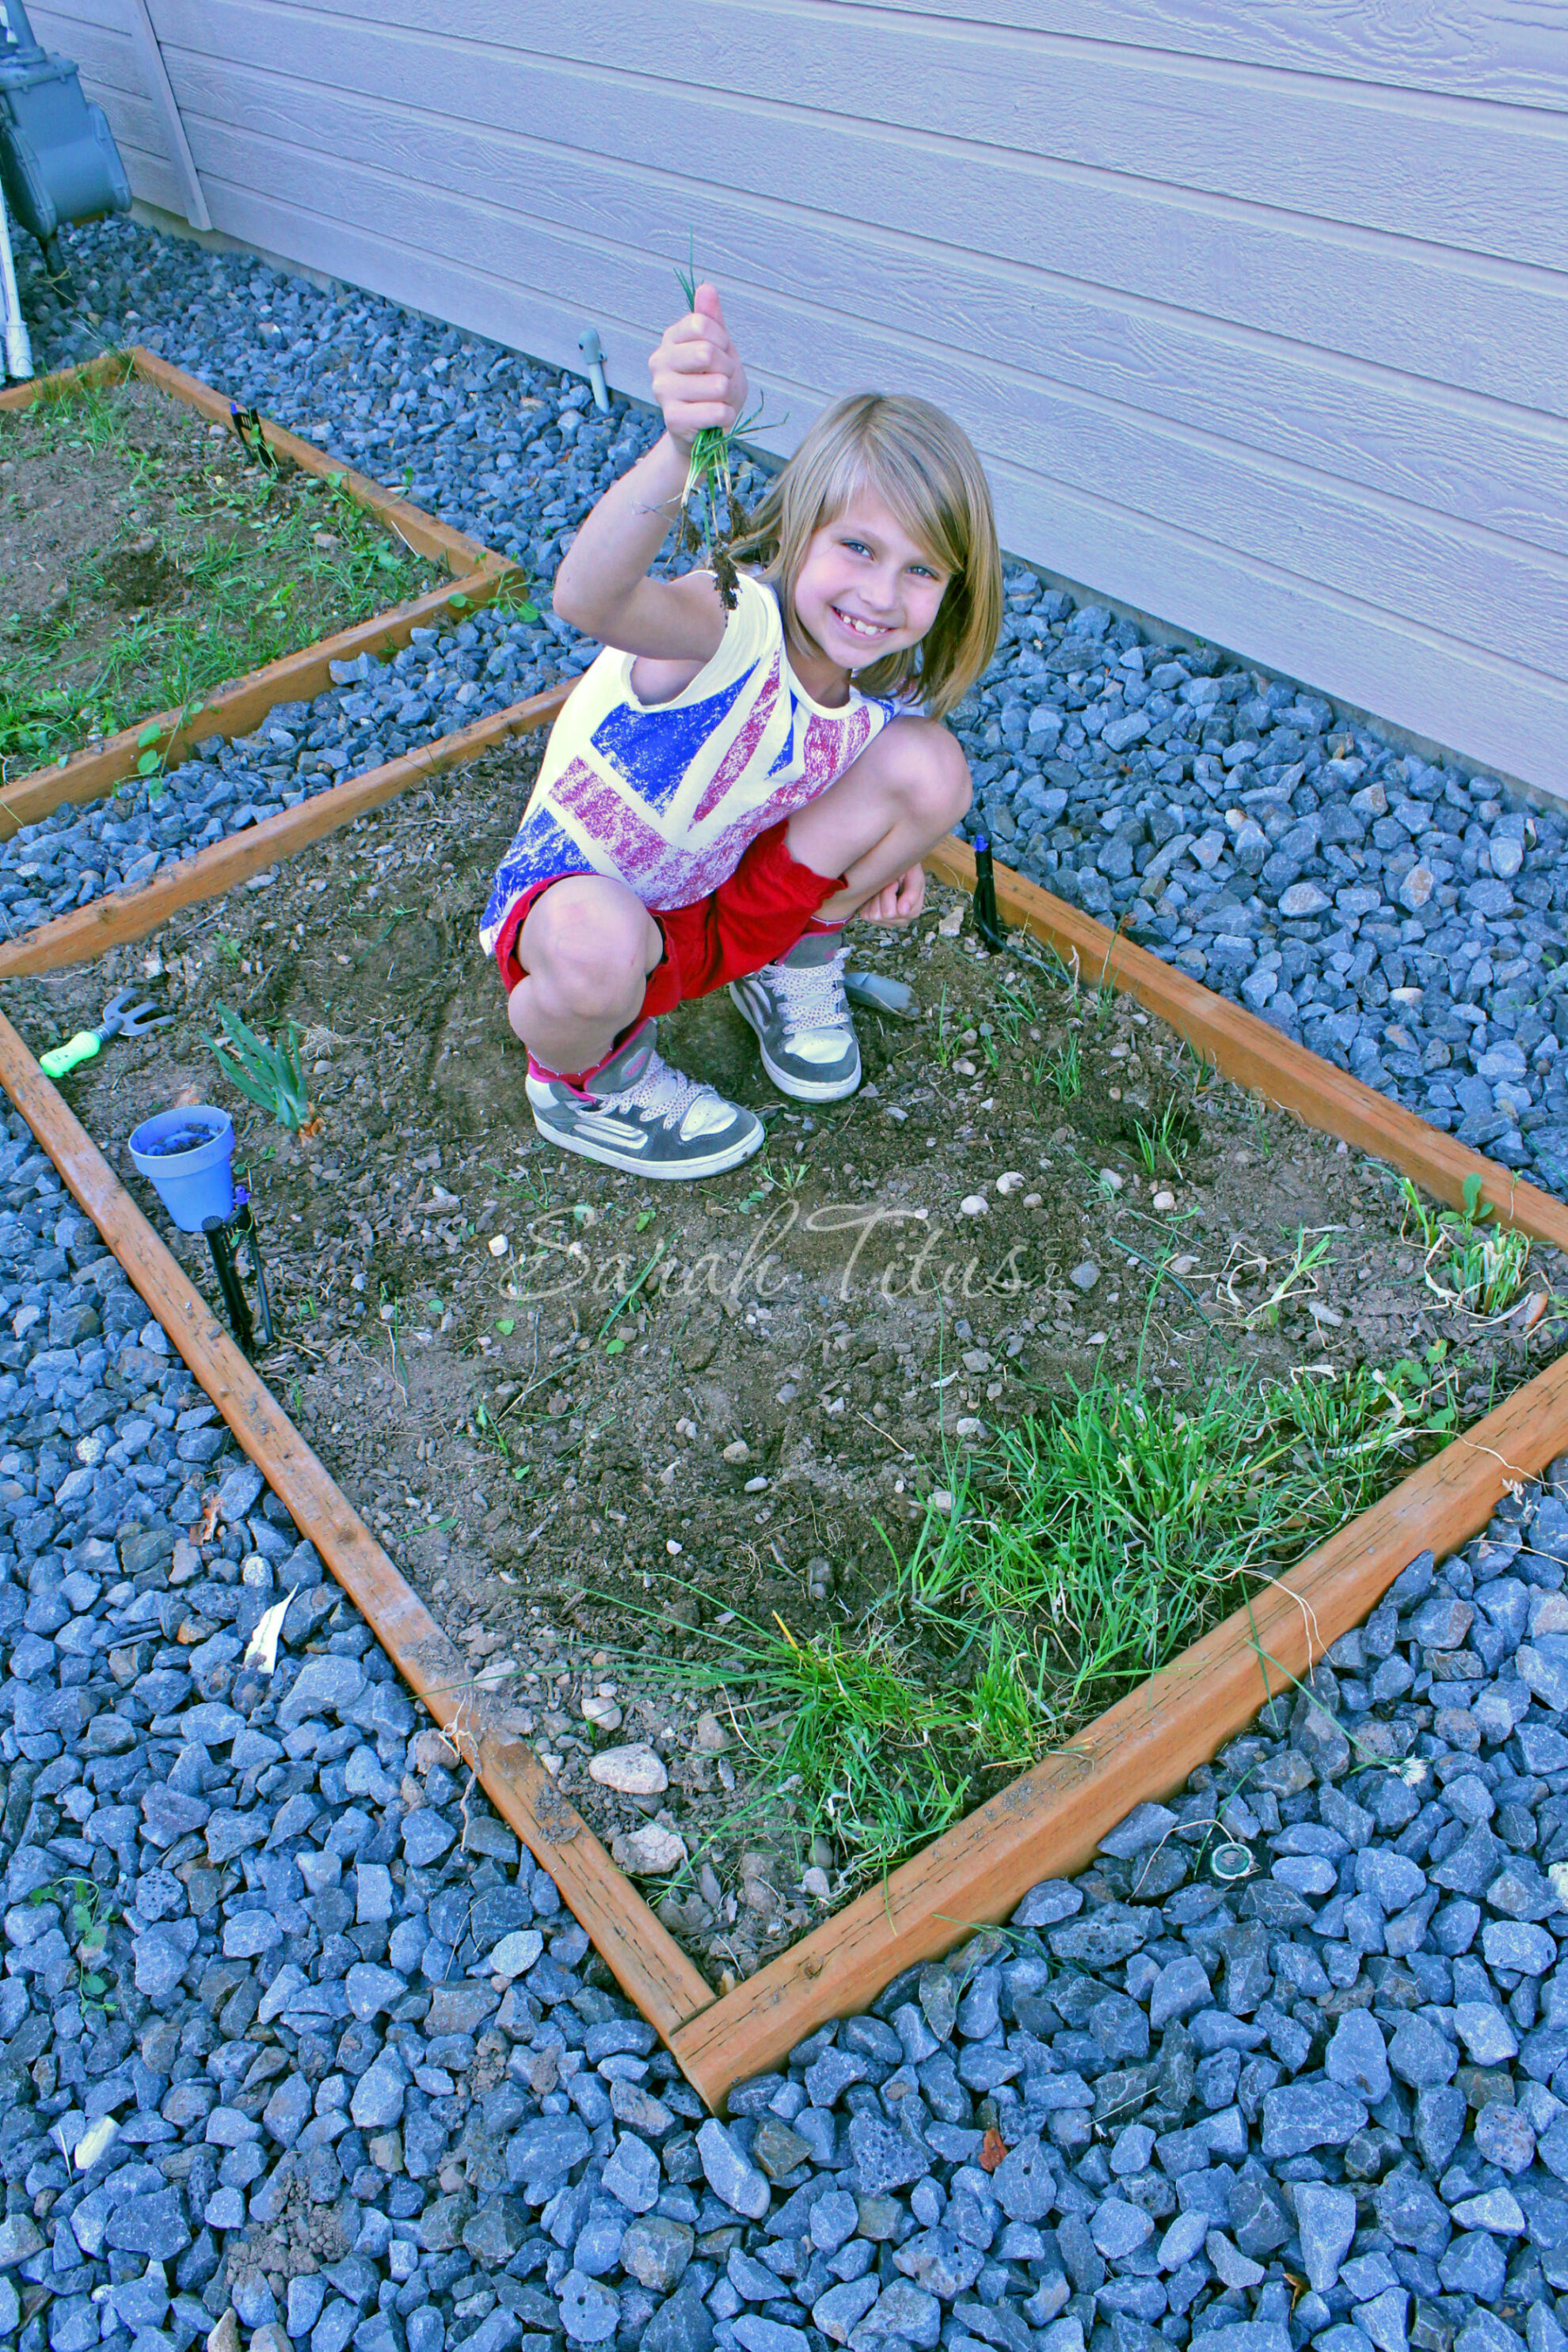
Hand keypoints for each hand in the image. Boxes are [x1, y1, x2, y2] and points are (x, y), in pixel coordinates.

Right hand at [648, 282, 747, 455]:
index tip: (721, 354)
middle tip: (721, 380)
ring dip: (727, 396)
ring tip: (717, 400)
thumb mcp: (718, 348)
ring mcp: (663, 391)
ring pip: (717, 385)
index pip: (702, 324)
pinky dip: (726, 415)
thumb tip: (707, 288)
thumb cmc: (712, 385)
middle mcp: (659, 361)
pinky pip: (716, 411)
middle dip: (727, 369)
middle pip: (707, 352)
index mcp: (670, 339)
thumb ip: (712, 319)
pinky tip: (717, 417)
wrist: (705, 428)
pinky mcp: (673, 419)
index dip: (722, 341)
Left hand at [854, 864, 925, 925]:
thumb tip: (903, 911)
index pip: (897, 911)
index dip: (892, 892)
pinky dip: (867, 902)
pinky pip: (865, 915)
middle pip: (886, 914)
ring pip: (874, 915)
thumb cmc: (905, 870)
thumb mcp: (914, 876)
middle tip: (887, 884)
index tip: (895, 881)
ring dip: (875, 898)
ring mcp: (886, 922)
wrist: (893, 864)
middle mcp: (900, 921)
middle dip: (884, 895)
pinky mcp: (871, 919)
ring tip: (881, 889)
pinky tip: (875, 894)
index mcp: (913, 911)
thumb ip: (912, 893)